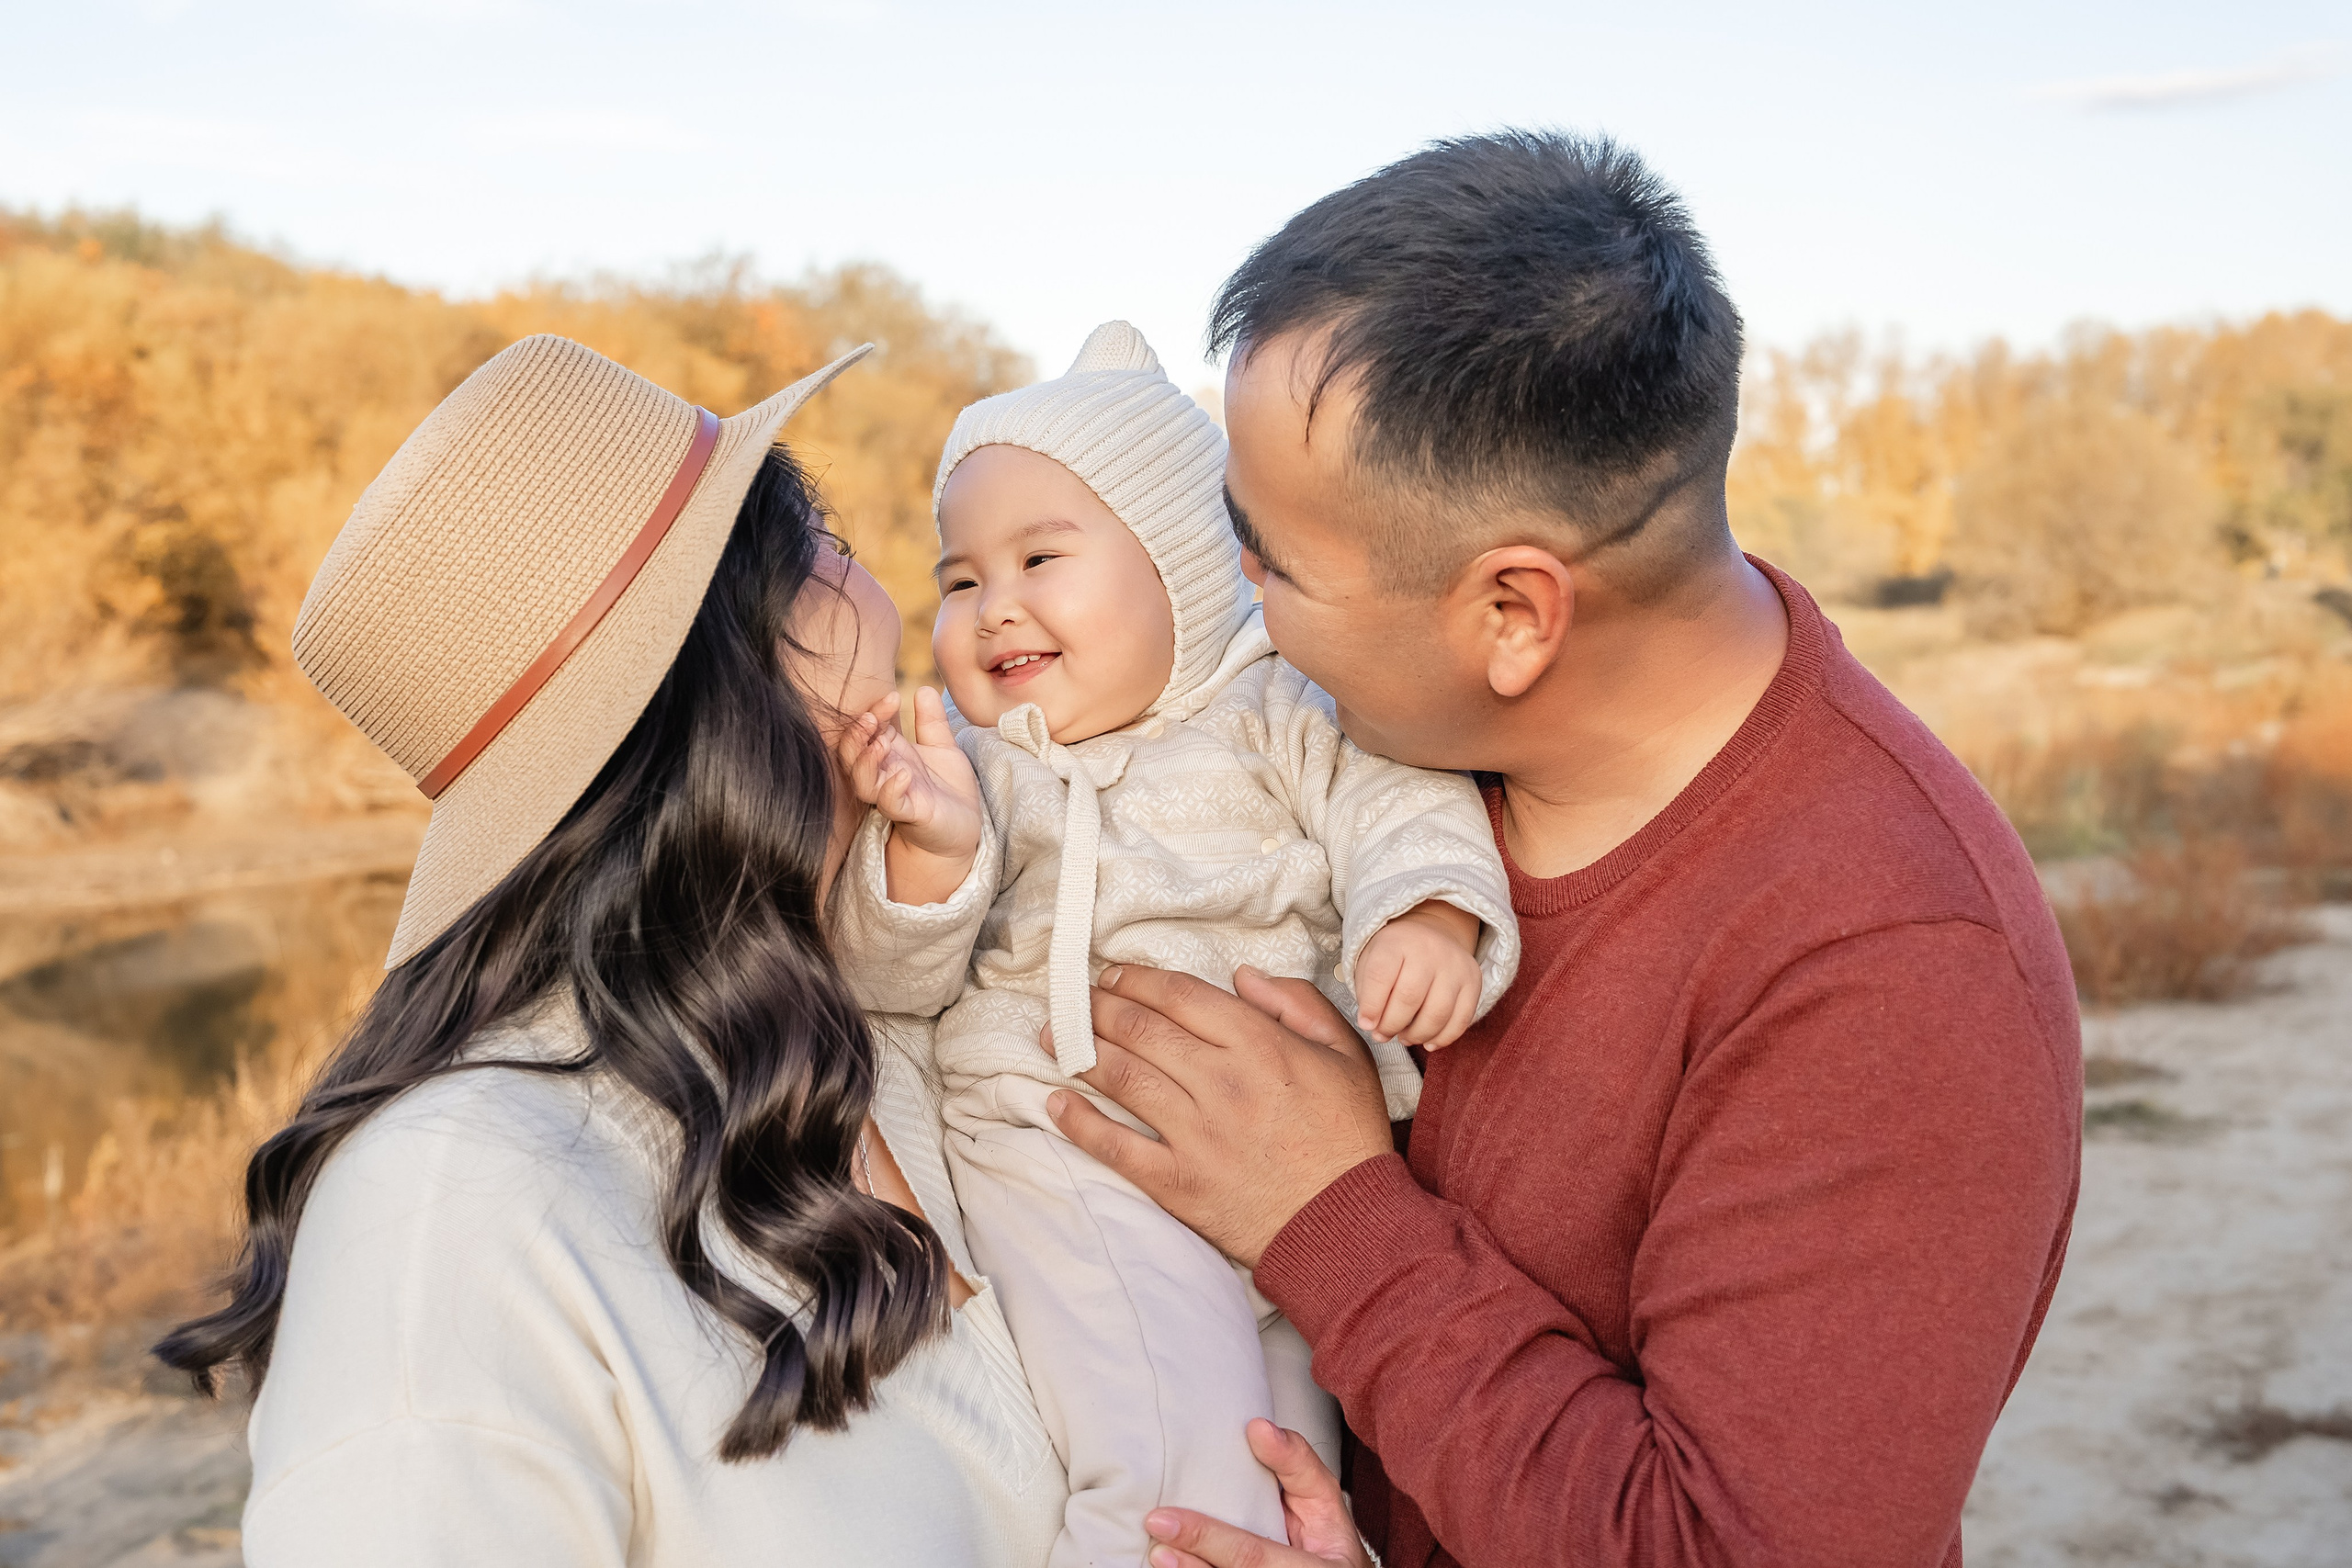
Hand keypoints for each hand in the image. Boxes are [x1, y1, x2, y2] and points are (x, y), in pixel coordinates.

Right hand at [838, 687, 982, 903]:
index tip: (893, 696)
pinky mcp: (909, 815)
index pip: (867, 731)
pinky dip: (892, 789)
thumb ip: (931, 722)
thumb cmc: (947, 789)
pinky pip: (891, 804)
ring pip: (863, 782)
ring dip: (868, 761)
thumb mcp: (942, 748)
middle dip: (856, 736)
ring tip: (883, 743)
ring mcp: (894, 796)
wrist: (963, 828)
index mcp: (889, 755)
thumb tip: (924, 688)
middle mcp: (884, 775)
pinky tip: (903, 774)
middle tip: (871, 718)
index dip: (874, 713)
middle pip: (852, 755)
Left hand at [1042, 964, 1392, 1266]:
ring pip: (1123, 1078)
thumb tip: (1242, 977)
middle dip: (1098, 1008)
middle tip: (1074, 999)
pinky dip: (1080, 1123)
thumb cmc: (1347, 1136)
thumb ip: (1297, 1004)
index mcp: (1259, 1045)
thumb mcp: (1346, 1053)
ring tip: (1054, 1037)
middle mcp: (1220, 1082)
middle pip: (1141, 1030)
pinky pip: (1116, 1146)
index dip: (1138, 980)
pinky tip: (1055, 1104)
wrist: (1345, 1223)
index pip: (1180, 996)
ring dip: (1080, 1051)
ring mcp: (1195, 1134)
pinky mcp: (1177, 1182)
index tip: (1113, 975)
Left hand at [1145, 1419, 1370, 1567]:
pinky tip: (1175, 1561)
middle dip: (1189, 1562)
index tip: (1164, 1518)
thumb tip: (1258, 1428)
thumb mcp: (1324, 1496)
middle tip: (1155, 1534)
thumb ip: (1295, 1463)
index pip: (1251, 1554)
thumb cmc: (1328, 1538)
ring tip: (1159, 1554)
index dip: (1207, 1538)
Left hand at [1352, 900, 1483, 1046]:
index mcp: (1397, 942)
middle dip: (1391, 1025)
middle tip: (1383, 1035)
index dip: (1371, 1007)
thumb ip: (1368, 993)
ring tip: (1404, 1037)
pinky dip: (1443, 1038)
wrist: (1432, 934)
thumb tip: (1373, 1027)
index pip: (1380, 976)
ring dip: (1416, 1035)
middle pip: (1409, 998)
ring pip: (1437, 1013)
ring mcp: (1455, 965)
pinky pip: (1461, 1020)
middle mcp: (1429, 949)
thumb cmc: (1395, 955)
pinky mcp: (1473, 981)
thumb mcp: (1371, 961)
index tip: (1366, 1024)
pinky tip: (1428, 1041)